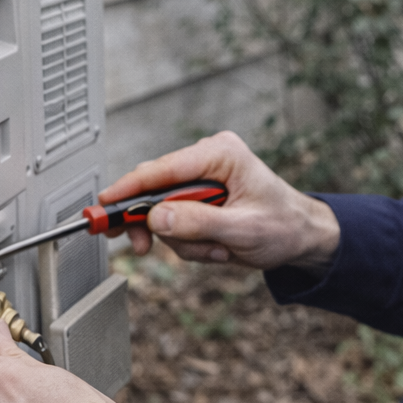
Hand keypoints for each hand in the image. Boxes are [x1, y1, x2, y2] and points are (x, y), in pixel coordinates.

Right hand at [101, 130, 339, 271]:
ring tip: (217, 249)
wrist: (301, 238)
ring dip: (184, 241)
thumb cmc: (284, 225)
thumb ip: (199, 223)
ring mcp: (202, 180)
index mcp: (219, 153)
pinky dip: (190, 243)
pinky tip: (217, 247)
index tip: (101, 207)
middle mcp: (207, 160)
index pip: (160, 169)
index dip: (127, 190)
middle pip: (153, 191)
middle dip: (158, 226)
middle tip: (144, 249)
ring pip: (163, 214)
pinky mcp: (200, 198)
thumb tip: (157, 217)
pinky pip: (175, 224)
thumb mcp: (242, 229)